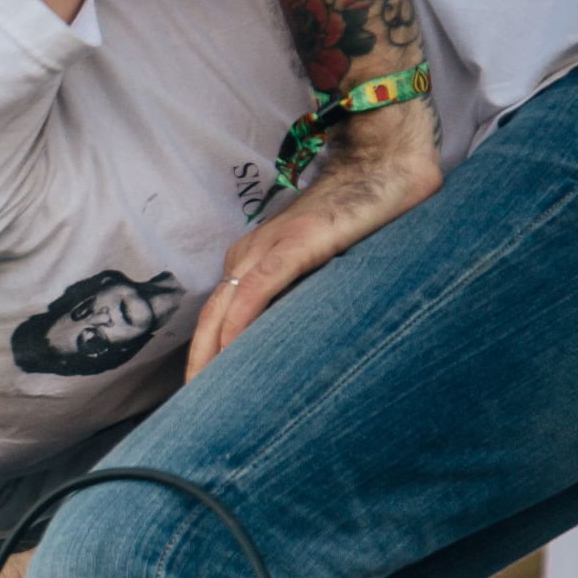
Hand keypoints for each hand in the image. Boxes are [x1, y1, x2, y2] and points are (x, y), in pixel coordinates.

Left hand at [188, 100, 439, 378]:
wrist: (383, 166)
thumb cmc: (357, 218)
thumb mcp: (319, 265)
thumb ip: (300, 297)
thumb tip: (294, 346)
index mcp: (249, 261)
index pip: (217, 317)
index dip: (205, 356)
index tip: (200, 396)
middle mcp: (248, 255)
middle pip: (210, 319)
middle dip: (199, 365)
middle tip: (193, 411)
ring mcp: (269, 248)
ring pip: (225, 308)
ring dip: (212, 352)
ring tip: (207, 394)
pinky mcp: (295, 244)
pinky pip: (257, 288)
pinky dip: (241, 320)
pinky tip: (231, 350)